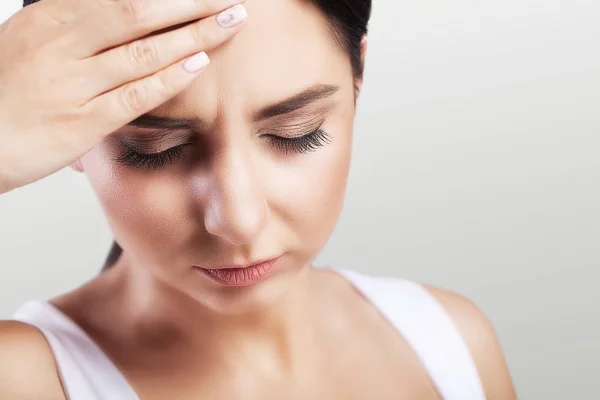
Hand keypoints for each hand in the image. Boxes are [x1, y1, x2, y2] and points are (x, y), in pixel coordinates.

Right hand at [0, 0, 246, 193]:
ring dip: (196, 33)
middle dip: (192, 2)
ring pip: (144, 49)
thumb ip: (75, 24)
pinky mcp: (82, 121)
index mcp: (49, 17)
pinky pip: (135, 94)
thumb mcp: (30, 41)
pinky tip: (200, 63)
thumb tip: (119, 12)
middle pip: (139, 10)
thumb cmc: (3, 92)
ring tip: (232, 21)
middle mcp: (61, 42)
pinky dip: (171, 77)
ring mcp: (72, 82)